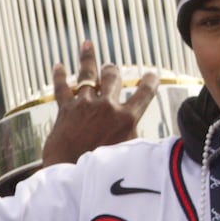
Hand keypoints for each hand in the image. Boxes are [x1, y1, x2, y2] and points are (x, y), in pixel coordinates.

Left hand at [42, 40, 158, 167]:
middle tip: (112, 67)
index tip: (152, 73)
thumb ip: (139, 140)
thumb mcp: (130, 153)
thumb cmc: (103, 169)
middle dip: (113, 70)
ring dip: (88, 59)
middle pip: (112, 78)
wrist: (71, 176)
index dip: (149, 80)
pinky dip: (59, 76)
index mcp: (126, 117)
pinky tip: (58, 65)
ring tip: (87, 45)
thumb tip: (161, 144)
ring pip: (87, 75)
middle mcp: (107, 106)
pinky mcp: (65, 111)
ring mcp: (84, 105)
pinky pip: (62, 88)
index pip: (144, 92)